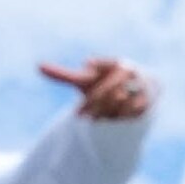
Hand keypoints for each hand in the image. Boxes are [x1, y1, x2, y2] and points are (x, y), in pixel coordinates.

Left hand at [42, 57, 156, 123]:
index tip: (87, 64)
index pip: (109, 62)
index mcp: (117, 64)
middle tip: (79, 114)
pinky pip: (129, 112)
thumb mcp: (85, 81)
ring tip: (91, 118)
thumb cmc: (104, 85)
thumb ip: (64, 75)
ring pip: (120, 101)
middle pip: (111, 88)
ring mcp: (140, 89)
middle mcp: (131, 74)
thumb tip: (38, 66)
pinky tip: (105, 120)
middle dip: (94, 102)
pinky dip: (116, 118)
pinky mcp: (146, 104)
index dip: (100, 63)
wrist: (134, 94)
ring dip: (103, 111)